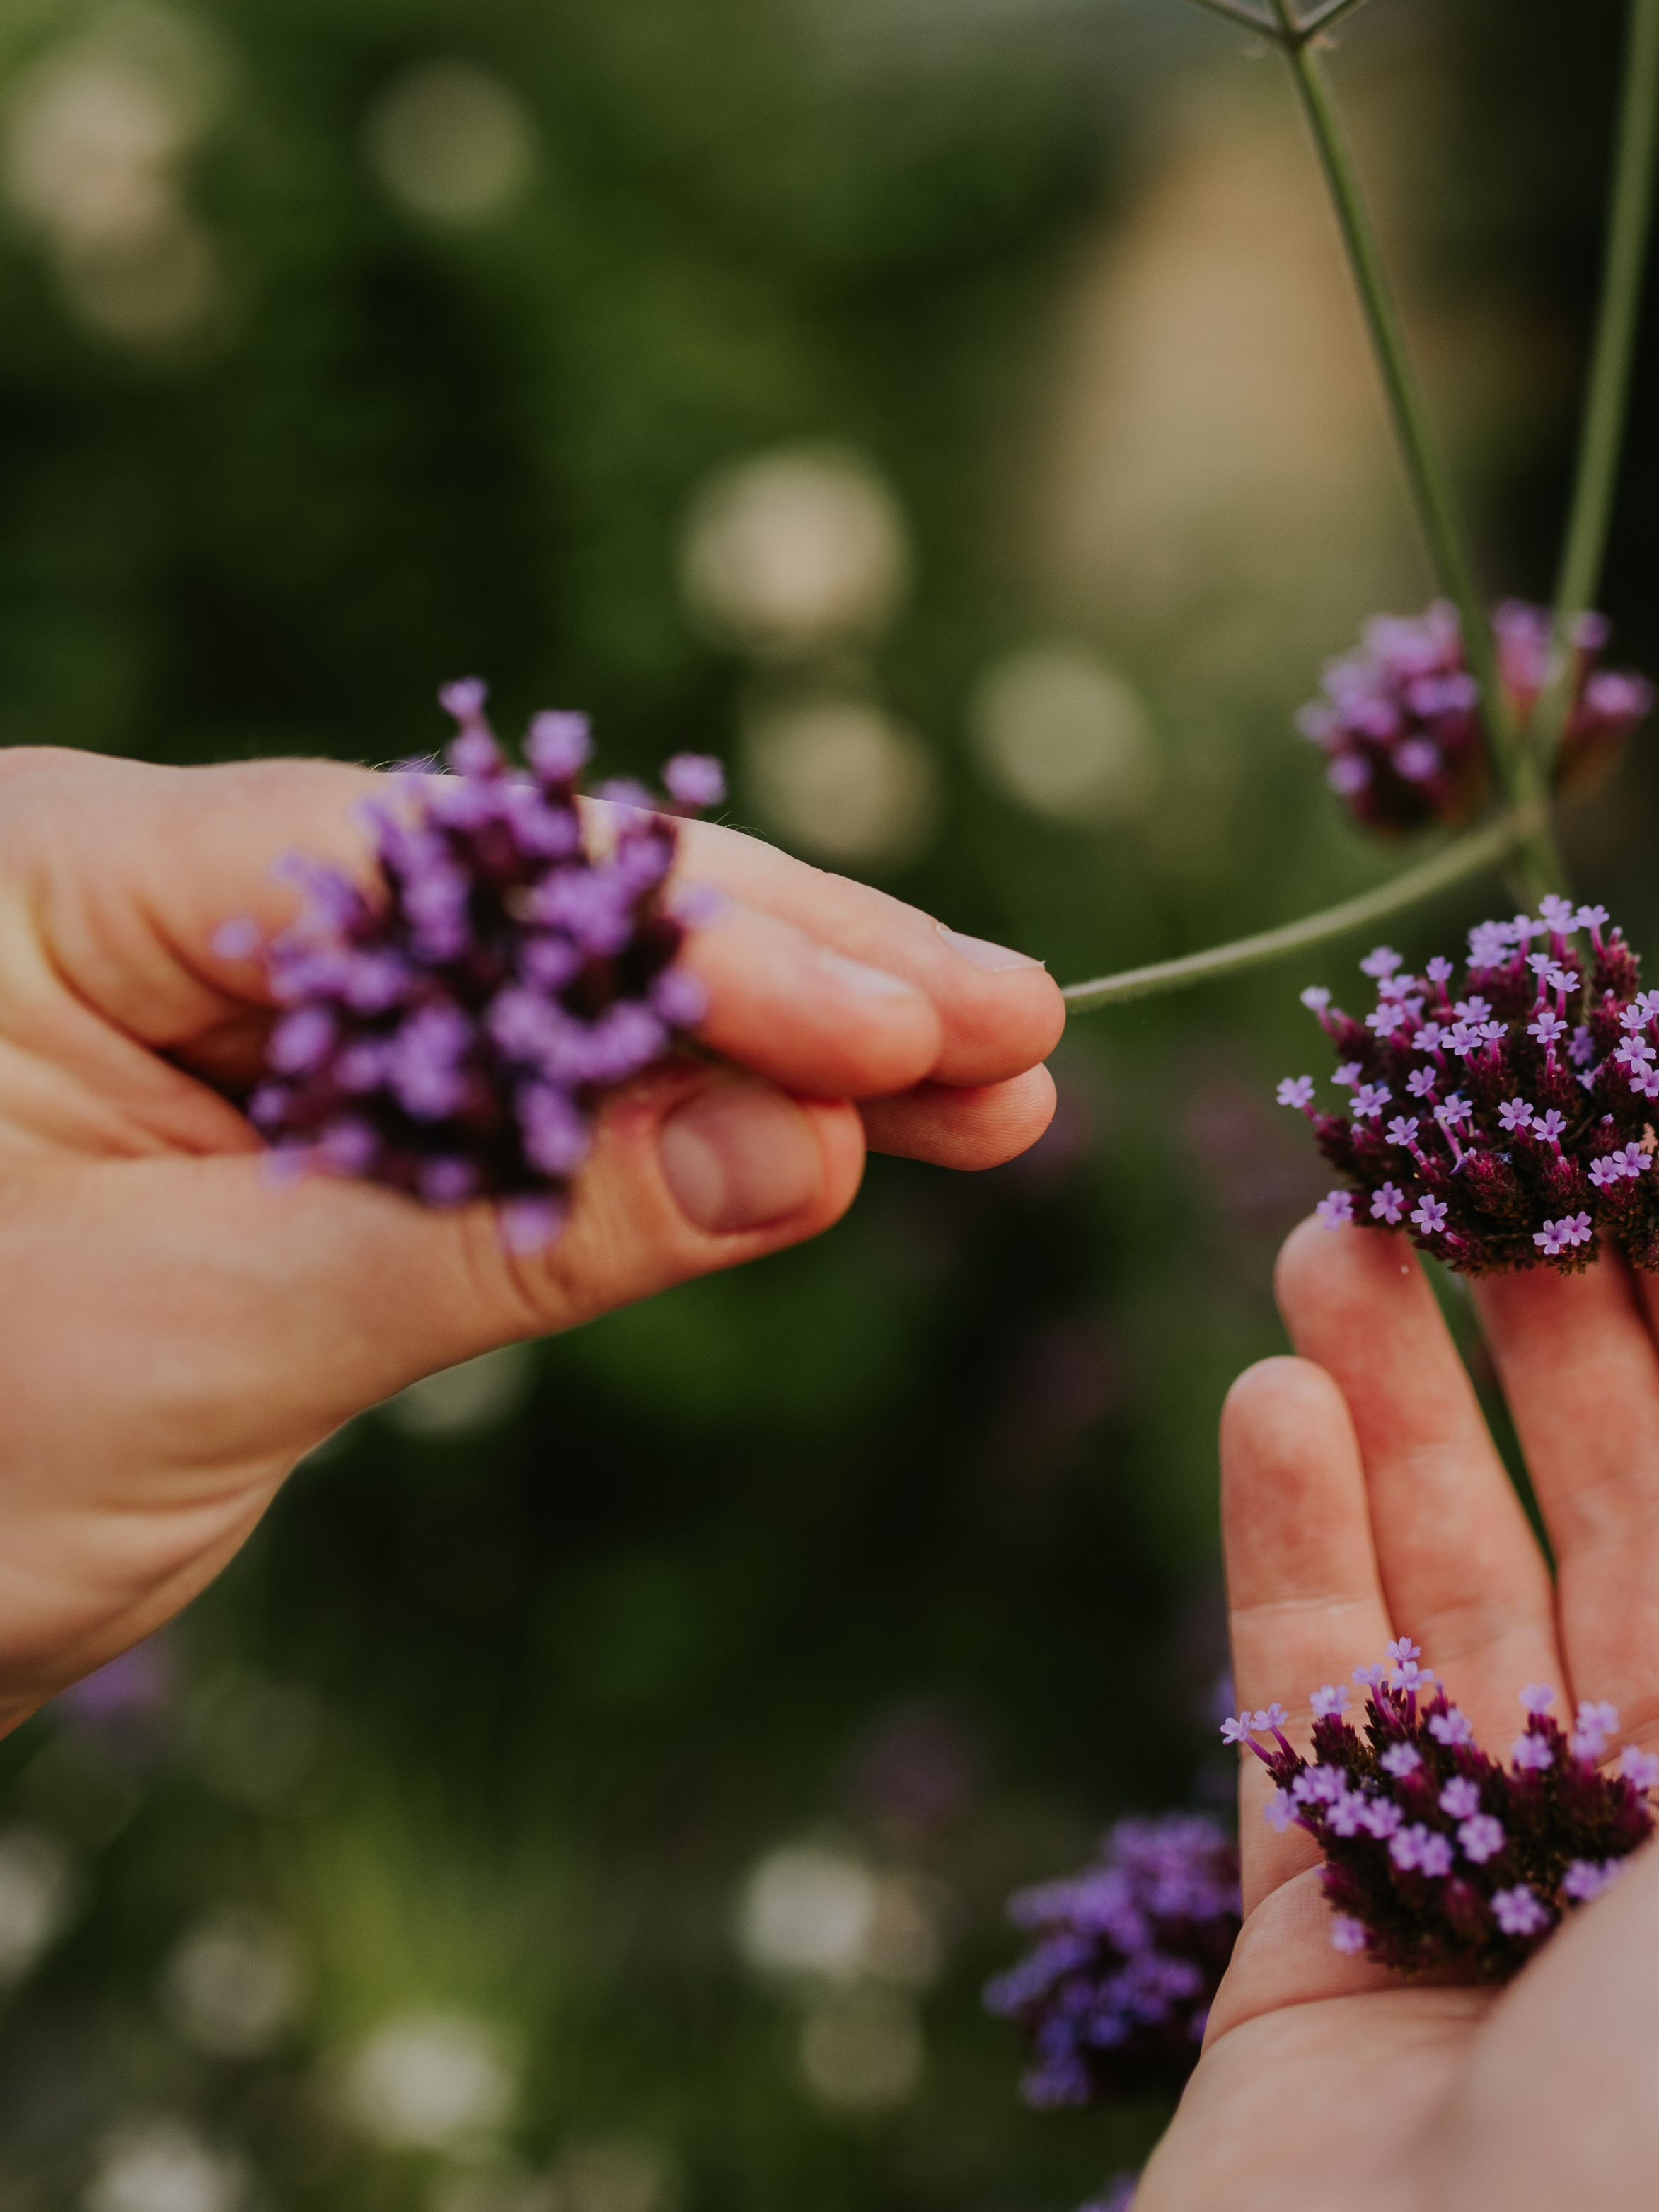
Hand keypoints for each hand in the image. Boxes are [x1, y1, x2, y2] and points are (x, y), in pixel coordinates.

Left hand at [0, 745, 1061, 1728]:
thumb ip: (502, 1224)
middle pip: (519, 893)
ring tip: (992, 1079)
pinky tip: (845, 1133)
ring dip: (768, 1041)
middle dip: (777, 967)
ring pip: (544, 985)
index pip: (438, 865)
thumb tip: (800, 1145)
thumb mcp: (198, 1346)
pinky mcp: (294, 1109)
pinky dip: (672, 1127)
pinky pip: (510, 1091)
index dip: (689, 938)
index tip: (891, 1023)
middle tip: (1012, 1021)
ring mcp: (233, 1001)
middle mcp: (161, 896)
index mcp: (72, 876)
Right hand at [1107, 1214, 1658, 2211]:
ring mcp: (1513, 1886)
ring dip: (1396, 1398)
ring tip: (1331, 1229)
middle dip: (1545, 1325)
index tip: (1651, 1124)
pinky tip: (1268, 1395)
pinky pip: (1319, 1698)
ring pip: (1458, 1580)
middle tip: (1461, 1136)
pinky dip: (1292, 1544)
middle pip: (1627, 1511)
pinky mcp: (1337, 1943)